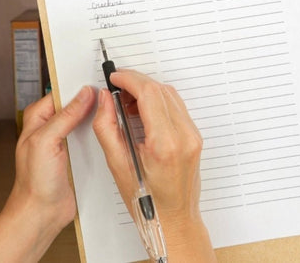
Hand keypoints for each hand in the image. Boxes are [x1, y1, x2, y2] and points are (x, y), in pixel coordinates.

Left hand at [0, 86, 95, 262]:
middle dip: (90, 101)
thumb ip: (65, 116)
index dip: (77, 87)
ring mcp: (64, 142)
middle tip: (109, 95)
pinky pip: (90, 140)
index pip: (60, 94)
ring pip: (84, 122)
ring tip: (112, 111)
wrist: (41, 214)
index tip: (96, 82)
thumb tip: (83, 94)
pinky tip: (110, 133)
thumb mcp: (46, 141)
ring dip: (96, 119)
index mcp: (38, 119)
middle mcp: (51, 128)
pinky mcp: (76, 156)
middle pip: (74, 106)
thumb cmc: (34, 182)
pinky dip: (99, 136)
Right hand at [91, 70, 214, 260]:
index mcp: (165, 144)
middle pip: (160, 90)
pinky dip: (158, 102)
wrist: (174, 220)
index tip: (114, 78)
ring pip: (170, 96)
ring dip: (147, 91)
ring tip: (126, 102)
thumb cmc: (146, 202)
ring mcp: (193, 136)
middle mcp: (184, 136)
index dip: (129, 79)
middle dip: (136, 82)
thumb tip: (105, 100)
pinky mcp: (195, 137)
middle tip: (116, 89)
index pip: (149, 94)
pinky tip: (142, 112)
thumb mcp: (117, 165)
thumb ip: (107, 127)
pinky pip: (176, 108)